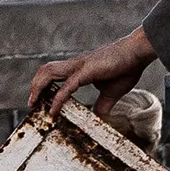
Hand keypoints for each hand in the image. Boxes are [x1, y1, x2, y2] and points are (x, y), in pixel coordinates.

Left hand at [27, 26, 157, 118]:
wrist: (138, 52)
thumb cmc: (126, 67)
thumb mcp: (112, 92)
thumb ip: (103, 105)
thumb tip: (100, 118)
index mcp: (79, 69)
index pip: (54, 74)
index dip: (44, 86)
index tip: (39, 101)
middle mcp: (75, 65)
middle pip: (45, 71)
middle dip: (35, 86)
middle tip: (32, 103)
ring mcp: (79, 67)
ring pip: (49, 73)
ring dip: (38, 88)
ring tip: (34, 104)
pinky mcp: (86, 72)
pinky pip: (67, 87)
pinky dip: (57, 99)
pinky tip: (54, 111)